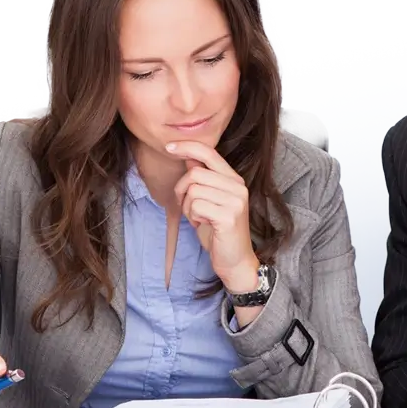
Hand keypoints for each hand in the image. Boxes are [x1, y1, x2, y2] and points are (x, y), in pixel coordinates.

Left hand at [168, 140, 259, 290]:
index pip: (209, 152)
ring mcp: (235, 201)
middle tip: (187, 207)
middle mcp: (237, 187)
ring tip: (198, 218)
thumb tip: (189, 158)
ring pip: (193, 191)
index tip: (169, 147)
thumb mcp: (209, 201)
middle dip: (182, 191)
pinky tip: (203, 225)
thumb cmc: (219, 231)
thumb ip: (203, 179)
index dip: (187, 147)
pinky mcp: (229, 216)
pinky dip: (193, 217)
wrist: (235, 260)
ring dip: (188, 207)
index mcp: (233, 179)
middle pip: (195, 174)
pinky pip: (196, 206)